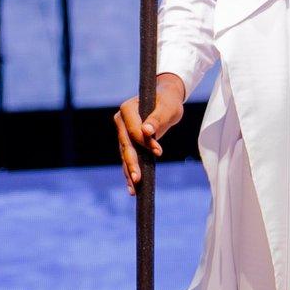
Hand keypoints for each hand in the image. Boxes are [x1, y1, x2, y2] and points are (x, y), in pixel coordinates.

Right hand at [114, 74, 185, 193]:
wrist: (166, 100)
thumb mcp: (167, 107)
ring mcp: (123, 133)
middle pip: (126, 145)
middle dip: (132, 163)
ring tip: (133, 189)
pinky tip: (132, 188)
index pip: (133, 130)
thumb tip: (147, 131)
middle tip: (138, 179)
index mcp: (127, 109)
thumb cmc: (168, 101)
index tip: (159, 152)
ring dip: (129, 171)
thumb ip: (157, 118)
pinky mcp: (128, 142)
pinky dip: (130, 171)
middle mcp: (121, 121)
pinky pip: (128, 158)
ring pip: (125, 154)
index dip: (144, 142)